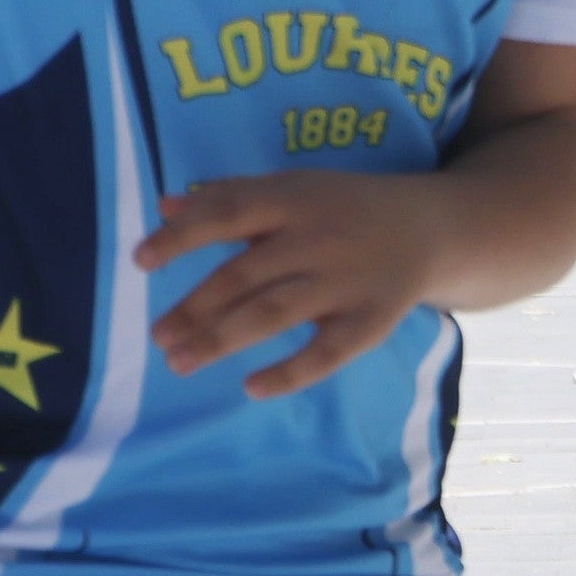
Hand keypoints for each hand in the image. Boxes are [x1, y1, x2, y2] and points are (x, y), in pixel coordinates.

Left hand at [138, 169, 450, 397]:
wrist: (435, 226)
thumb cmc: (345, 207)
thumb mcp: (294, 188)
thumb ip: (230, 196)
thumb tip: (163, 208)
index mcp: (294, 198)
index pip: (229, 213)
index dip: (183, 237)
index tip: (140, 261)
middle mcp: (318, 237)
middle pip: (245, 274)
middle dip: (195, 307)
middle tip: (158, 337)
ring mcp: (348, 279)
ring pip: (276, 313)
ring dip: (222, 339)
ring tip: (179, 362)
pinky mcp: (374, 318)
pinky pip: (330, 351)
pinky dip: (291, 372)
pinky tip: (252, 387)